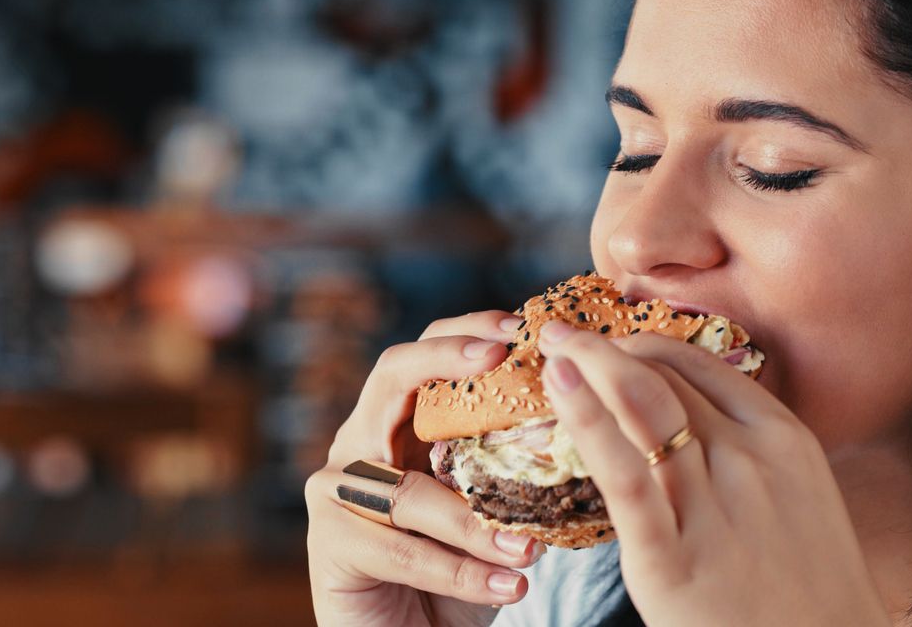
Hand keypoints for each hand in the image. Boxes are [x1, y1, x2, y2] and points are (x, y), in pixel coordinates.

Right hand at [306, 311, 547, 626]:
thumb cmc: (464, 566)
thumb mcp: (494, 503)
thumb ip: (515, 463)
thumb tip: (580, 423)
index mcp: (400, 422)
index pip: (426, 353)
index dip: (465, 332)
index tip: (517, 326)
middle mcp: (361, 442)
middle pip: (393, 377)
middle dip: (447, 360)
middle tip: (502, 359)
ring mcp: (336, 490)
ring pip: (411, 489)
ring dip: (476, 521)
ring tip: (531, 547)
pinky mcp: (331, 544)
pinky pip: (404, 551)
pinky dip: (463, 571)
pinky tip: (511, 584)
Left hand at [536, 321, 890, 626]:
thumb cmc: (812, 593)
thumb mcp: (802, 501)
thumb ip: (754, 458)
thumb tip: (701, 425)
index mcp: (783, 439)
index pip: (700, 366)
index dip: (644, 345)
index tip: (610, 343)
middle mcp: (749, 459)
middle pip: (663, 378)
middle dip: (604, 349)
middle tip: (562, 336)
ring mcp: (712, 505)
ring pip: (642, 405)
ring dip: (588, 365)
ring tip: (551, 345)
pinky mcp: (672, 558)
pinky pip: (625, 473)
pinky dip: (588, 421)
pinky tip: (561, 389)